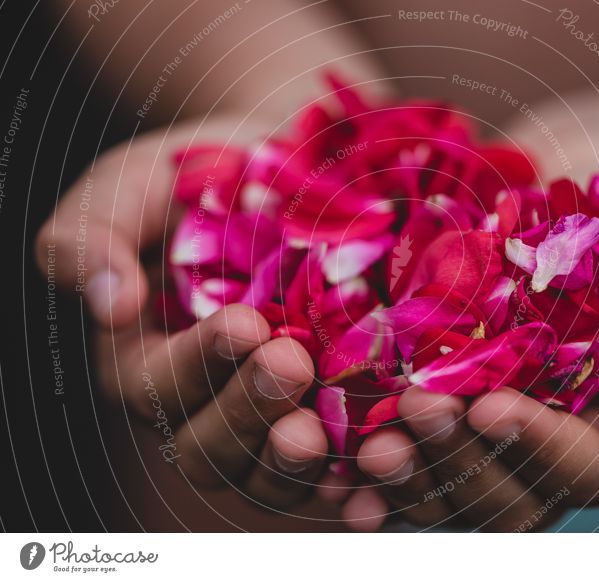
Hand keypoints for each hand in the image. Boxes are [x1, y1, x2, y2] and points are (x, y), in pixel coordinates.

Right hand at [35, 115, 329, 510]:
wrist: (284, 177)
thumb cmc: (197, 181)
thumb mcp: (128, 188)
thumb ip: (92, 236)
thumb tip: (109, 302)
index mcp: (146, 361)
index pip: (157, 388)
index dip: (198, 366)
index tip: (245, 323)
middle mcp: (205, 405)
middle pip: (211, 449)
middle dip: (250, 414)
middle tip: (292, 364)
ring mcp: (269, 418)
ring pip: (271, 474)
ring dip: (299, 463)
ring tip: (330, 431)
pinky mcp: (327, 418)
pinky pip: (336, 469)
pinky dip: (355, 478)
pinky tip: (381, 465)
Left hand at [343, 261, 598, 530]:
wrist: (571, 196)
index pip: (573, 468)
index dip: (533, 444)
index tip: (492, 405)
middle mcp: (532, 458)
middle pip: (498, 496)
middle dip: (458, 457)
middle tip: (418, 410)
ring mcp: (476, 442)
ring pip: (441, 488)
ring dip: (405, 475)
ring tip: (370, 447)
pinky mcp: (426, 412)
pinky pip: (397, 454)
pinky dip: (364, 472)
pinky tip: (336, 471)